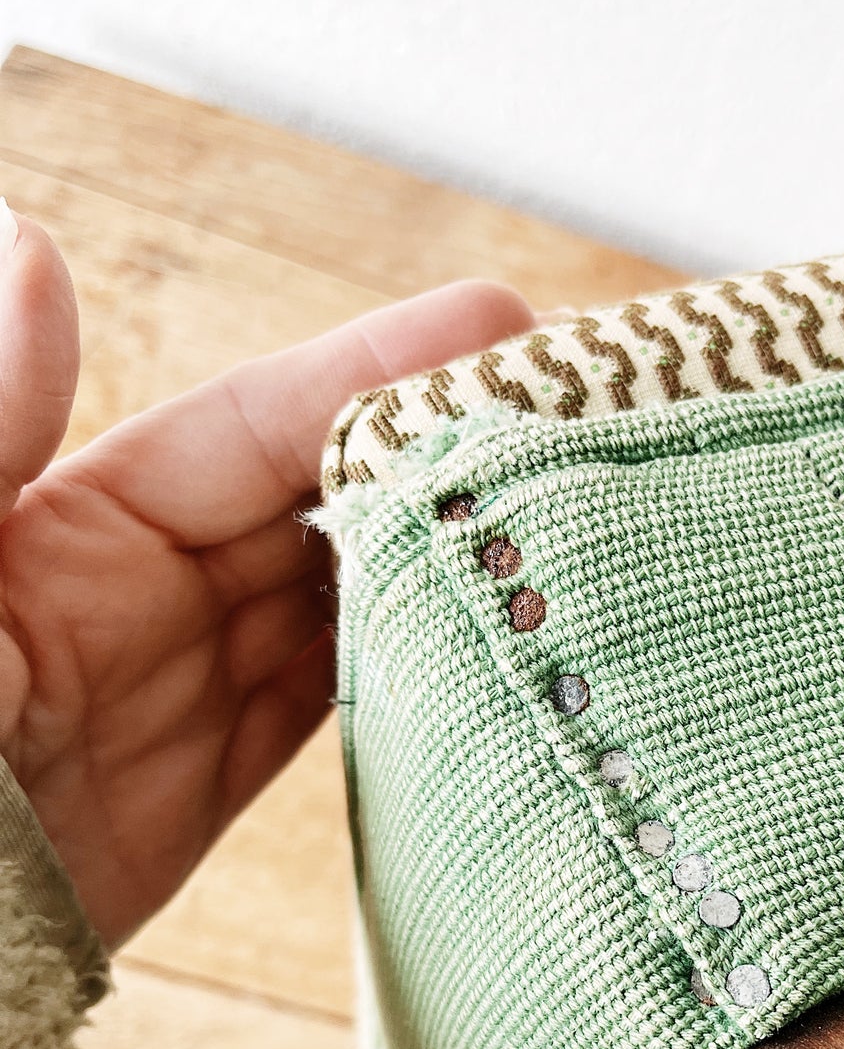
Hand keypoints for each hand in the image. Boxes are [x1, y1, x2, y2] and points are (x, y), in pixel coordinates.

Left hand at [0, 203, 531, 945]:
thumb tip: (34, 249)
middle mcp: (134, 594)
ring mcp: (173, 697)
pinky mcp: (192, 799)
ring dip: (443, 570)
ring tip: (571, 526)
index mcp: (66, 528)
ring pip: (340, 609)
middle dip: (442, 460)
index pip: (255, 427)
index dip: (378, 373)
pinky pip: (321, 716)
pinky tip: (482, 652)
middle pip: (321, 507)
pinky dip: (404, 680)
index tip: (504, 327)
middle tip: (583, 424)